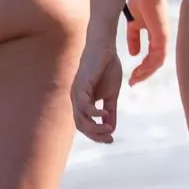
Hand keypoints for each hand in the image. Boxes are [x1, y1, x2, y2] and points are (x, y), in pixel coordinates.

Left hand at [70, 23, 123, 142]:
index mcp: (82, 103)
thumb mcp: (111, 94)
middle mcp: (76, 100)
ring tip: (109, 128)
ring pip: (80, 119)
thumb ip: (110, 110)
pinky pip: (84, 106)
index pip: (85, 125)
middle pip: (81, 126)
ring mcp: (77, 93)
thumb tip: (111, 128)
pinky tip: (105, 115)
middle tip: (110, 137)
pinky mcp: (81, 86)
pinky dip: (94, 113)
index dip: (96, 135)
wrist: (104, 48)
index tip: (111, 139)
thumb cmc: (107, 68)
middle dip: (95, 135)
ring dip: (94, 127)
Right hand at [123, 0, 168, 84]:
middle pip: (155, 63)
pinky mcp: (162, 36)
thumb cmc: (141, 1)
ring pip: (157, 62)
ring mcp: (164, 38)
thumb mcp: (134, 23)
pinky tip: (139, 69)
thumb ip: (134, 37)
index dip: (142, 68)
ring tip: (134, 78)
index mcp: (157, 37)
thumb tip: (134, 54)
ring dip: (145, 72)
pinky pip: (158, 55)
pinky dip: (149, 64)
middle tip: (132, 82)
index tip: (132, 76)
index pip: (152, 57)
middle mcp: (162, 39)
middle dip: (143, 74)